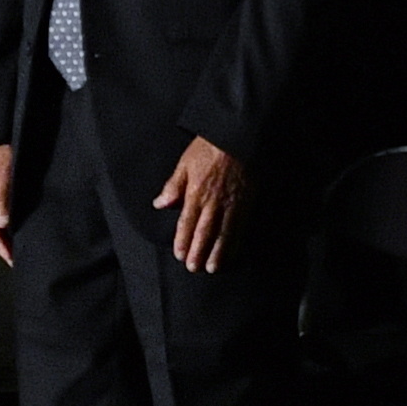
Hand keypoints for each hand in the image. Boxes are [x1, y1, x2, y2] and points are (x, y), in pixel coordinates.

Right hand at [0, 145, 15, 266]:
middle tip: (12, 260)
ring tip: (12, 253)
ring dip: (0, 239)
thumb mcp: (4, 173)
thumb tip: (1, 222)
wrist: (1, 140)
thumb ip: (1, 197)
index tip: (8, 254)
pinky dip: (2, 229)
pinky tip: (10, 236)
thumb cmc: (3, 153)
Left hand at [153, 135, 247, 272]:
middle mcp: (214, 202)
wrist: (238, 137)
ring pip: (224, 234)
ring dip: (218, 253)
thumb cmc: (210, 147)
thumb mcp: (185, 163)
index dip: (183, 241)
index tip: (180, 255)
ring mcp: (232, 204)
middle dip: (199, 252)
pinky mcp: (246, 202)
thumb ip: (173, 186)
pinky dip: (236, 242)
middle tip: (194, 268)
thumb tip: (160, 204)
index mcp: (196, 193)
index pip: (187, 223)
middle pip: (205, 233)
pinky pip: (241, 227)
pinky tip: (233, 253)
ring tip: (213, 268)